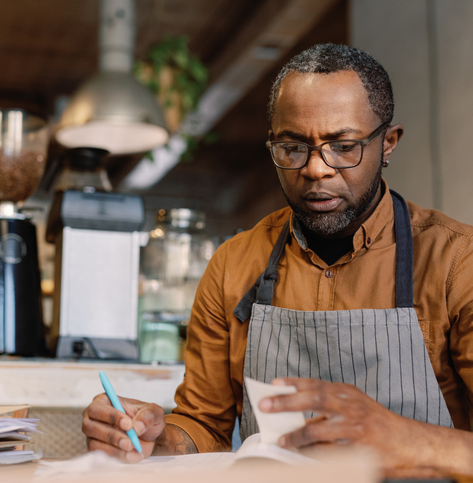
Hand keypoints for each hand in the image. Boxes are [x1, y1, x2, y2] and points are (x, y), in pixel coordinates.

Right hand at [82, 393, 164, 462]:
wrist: (149, 435)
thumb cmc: (147, 418)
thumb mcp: (153, 412)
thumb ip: (148, 415)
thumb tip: (137, 426)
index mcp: (104, 401)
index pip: (98, 407)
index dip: (111, 416)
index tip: (128, 424)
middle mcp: (93, 417)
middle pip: (91, 427)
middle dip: (112, 435)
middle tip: (130, 442)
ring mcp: (93, 435)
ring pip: (95, 444)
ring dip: (115, 449)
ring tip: (133, 449)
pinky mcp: (97, 450)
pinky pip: (101, 456)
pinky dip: (117, 457)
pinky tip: (131, 456)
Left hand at [258, 378, 422, 471]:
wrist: (410, 444)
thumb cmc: (377, 423)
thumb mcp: (355, 404)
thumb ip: (330, 405)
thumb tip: (297, 411)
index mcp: (348, 392)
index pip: (315, 384)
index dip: (293, 383)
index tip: (273, 383)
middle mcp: (350, 406)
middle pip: (313, 400)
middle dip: (286, 402)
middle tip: (265, 406)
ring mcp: (355, 428)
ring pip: (317, 429)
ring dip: (296, 435)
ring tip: (282, 441)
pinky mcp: (358, 450)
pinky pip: (330, 453)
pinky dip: (314, 454)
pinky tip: (302, 457)